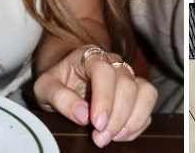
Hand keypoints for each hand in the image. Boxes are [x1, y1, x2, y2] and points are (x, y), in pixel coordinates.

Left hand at [32, 44, 157, 146]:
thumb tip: (82, 115)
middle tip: (100, 138)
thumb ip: (59, 97)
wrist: (67, 80)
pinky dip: (138, 123)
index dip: (104, 98)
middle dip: (117, 116)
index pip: (104, 71)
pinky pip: (148, 106)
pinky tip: (121, 134)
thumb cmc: (57, 81)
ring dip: (133, 119)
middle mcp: (115, 63)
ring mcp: (129, 76)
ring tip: (114, 137)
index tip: (96, 123)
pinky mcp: (138, 91)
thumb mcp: (46, 87)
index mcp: (91, 56)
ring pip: (146, 92)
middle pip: (127, 84)